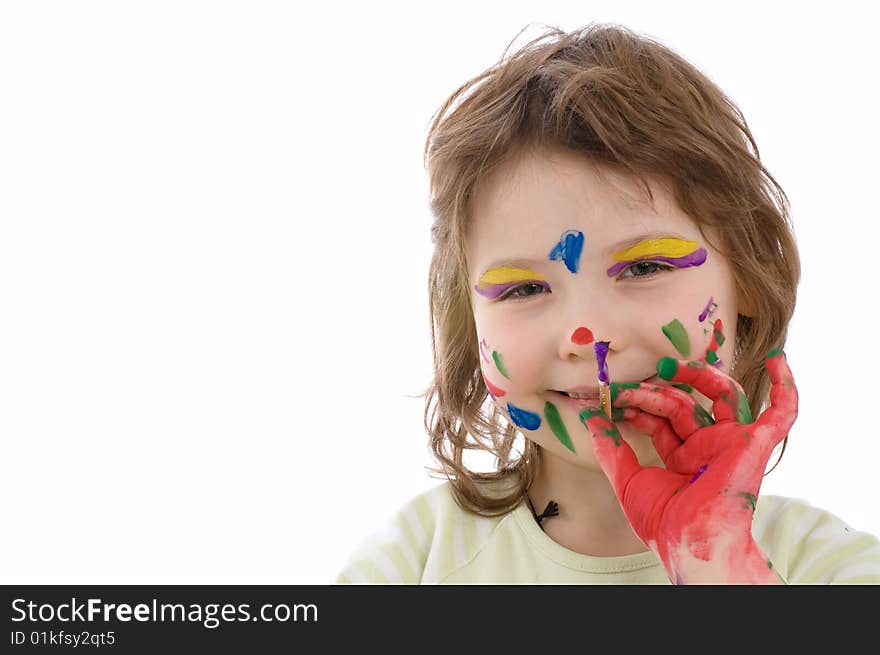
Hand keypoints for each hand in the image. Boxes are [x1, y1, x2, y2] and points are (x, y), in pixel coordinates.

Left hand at [580, 320, 797, 583]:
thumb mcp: (627, 480)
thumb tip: (590, 416)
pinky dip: (785, 388)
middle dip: (655, 391)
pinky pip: (781, 413)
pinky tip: (779, 362)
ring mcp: (732, 442)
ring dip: (695, 376)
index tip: (609, 398)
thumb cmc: (663, 522)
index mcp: (684, 456)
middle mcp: (709, 446)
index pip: (661, 418)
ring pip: (720, 395)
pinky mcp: (755, 443)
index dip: (636, 404)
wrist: (689, 542)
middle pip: (685, 403)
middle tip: (628, 386)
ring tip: (666, 367)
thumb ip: (610, 448)